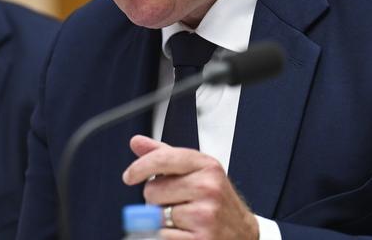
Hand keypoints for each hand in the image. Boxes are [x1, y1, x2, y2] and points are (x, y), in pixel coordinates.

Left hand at [122, 135, 257, 239]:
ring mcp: (205, 214)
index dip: (140, 167)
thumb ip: (164, 156)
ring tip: (181, 218)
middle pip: (152, 190)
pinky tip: (184, 232)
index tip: (130, 176)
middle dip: (156, 198)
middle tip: (175, 202)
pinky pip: (161, 235)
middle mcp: (208, 187)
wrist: (242, 234)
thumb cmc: (216, 201)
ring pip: (155, 214)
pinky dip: (166, 235)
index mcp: (206, 165)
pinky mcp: (200, 239)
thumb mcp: (196, 171)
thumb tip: (137, 142)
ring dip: (161, 218)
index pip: (163, 159)